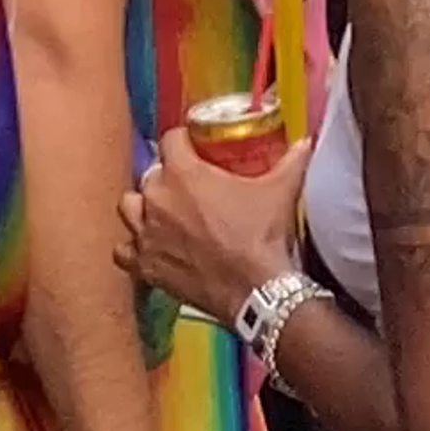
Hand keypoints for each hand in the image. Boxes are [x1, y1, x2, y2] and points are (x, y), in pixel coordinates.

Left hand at [116, 119, 306, 317]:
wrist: (256, 291)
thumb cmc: (262, 236)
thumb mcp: (280, 190)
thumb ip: (292, 160)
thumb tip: (307, 141)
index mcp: (183, 173)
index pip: (171, 139)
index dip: (184, 141)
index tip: (195, 147)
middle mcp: (156, 199)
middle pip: (150, 174)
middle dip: (167, 176)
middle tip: (189, 186)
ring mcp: (146, 234)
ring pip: (128, 207)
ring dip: (142, 207)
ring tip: (162, 212)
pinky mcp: (145, 266)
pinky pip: (122, 250)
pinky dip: (132, 247)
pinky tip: (148, 247)